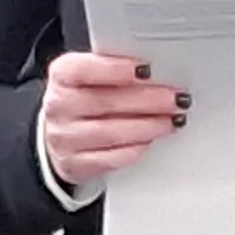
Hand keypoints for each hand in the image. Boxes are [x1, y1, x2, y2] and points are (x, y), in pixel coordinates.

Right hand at [39, 50, 184, 187]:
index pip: (83, 70)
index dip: (115, 69)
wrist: (64, 134)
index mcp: (62, 76)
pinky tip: (151, 141)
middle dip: (147, 100)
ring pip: (109, 133)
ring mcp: (64, 138)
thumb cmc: (86, 98)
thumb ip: (119, 70)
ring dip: (147, 127)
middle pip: (104, 102)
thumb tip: (158, 73)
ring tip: (171, 121)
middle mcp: (59, 106)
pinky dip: (134, 149)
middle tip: (175, 99)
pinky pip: (109, 159)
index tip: (147, 69)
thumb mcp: (94, 76)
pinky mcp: (74, 164)